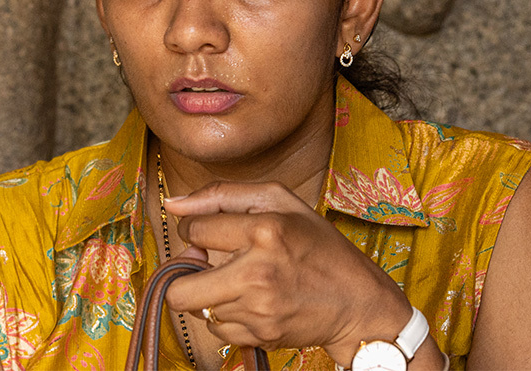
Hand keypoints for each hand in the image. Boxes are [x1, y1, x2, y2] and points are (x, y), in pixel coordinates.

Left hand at [163, 181, 413, 364]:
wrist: (359, 302)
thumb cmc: (318, 244)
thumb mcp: (278, 200)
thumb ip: (221, 194)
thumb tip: (172, 203)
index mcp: (264, 230)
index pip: (193, 230)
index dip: (193, 229)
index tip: (208, 232)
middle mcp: (258, 272)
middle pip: (180, 289)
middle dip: (183, 276)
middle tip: (203, 264)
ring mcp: (260, 309)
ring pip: (198, 309)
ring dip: (208, 294)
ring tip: (236, 280)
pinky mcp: (262, 335)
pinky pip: (217, 330)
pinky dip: (225, 316)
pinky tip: (247, 301)